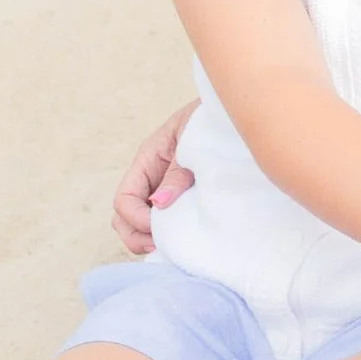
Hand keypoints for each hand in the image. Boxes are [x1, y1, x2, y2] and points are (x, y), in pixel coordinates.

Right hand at [112, 100, 198, 254]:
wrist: (236, 115)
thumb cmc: (213, 122)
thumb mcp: (193, 142)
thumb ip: (178, 173)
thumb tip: (158, 204)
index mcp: (148, 160)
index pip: (125, 199)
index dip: (136, 217)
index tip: (159, 225)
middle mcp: (151, 177)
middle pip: (124, 217)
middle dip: (136, 234)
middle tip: (161, 244)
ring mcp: (164, 189)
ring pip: (140, 223)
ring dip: (150, 237)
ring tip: (172, 244)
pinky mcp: (182, 197)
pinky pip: (165, 221)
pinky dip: (168, 233)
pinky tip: (183, 238)